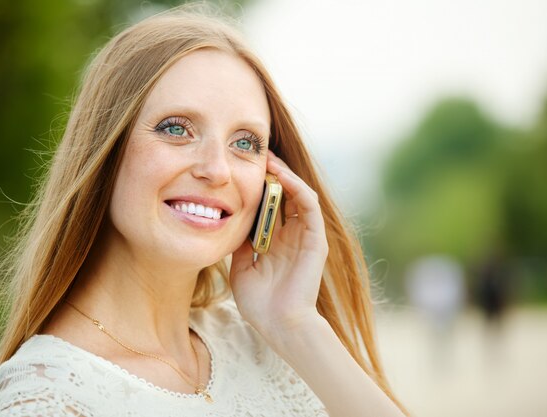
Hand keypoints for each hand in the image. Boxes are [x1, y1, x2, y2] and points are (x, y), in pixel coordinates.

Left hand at [229, 151, 328, 337]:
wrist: (278, 325)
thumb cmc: (259, 303)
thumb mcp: (240, 267)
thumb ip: (240, 243)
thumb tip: (230, 220)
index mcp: (276, 241)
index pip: (271, 205)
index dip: (260, 186)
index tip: (242, 168)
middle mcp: (292, 235)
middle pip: (285, 195)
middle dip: (272, 174)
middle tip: (256, 154)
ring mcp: (306, 236)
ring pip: (299, 195)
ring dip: (285, 175)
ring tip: (268, 160)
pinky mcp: (316, 239)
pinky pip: (309, 206)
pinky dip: (297, 188)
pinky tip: (281, 177)